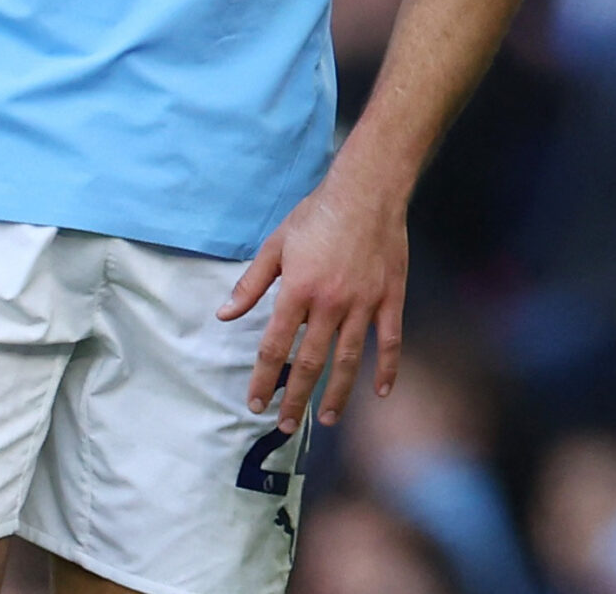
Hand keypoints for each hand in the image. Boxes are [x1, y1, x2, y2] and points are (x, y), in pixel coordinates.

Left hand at [220, 171, 408, 432]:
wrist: (368, 190)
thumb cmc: (318, 214)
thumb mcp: (276, 244)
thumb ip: (251, 284)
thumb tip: (224, 315)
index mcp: (298, 290)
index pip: (275, 347)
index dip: (263, 379)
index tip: (255, 403)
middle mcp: (330, 303)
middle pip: (310, 362)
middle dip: (295, 398)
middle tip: (286, 426)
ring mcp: (364, 303)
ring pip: (349, 360)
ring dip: (337, 394)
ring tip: (329, 419)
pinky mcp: (391, 298)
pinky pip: (390, 341)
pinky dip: (387, 368)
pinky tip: (382, 392)